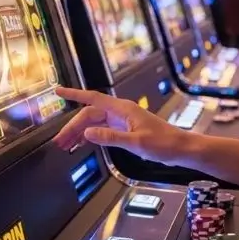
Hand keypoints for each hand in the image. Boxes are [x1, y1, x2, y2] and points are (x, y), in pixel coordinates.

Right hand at [53, 87, 193, 165]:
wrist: (180, 148)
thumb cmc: (163, 144)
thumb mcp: (136, 142)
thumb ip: (111, 137)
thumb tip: (88, 132)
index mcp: (123, 109)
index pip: (93, 99)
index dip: (74, 94)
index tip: (58, 91)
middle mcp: (121, 112)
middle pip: (90, 115)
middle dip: (73, 127)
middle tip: (59, 142)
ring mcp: (122, 120)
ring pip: (94, 123)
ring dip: (80, 133)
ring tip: (66, 145)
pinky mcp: (125, 129)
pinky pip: (102, 129)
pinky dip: (90, 136)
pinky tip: (82, 144)